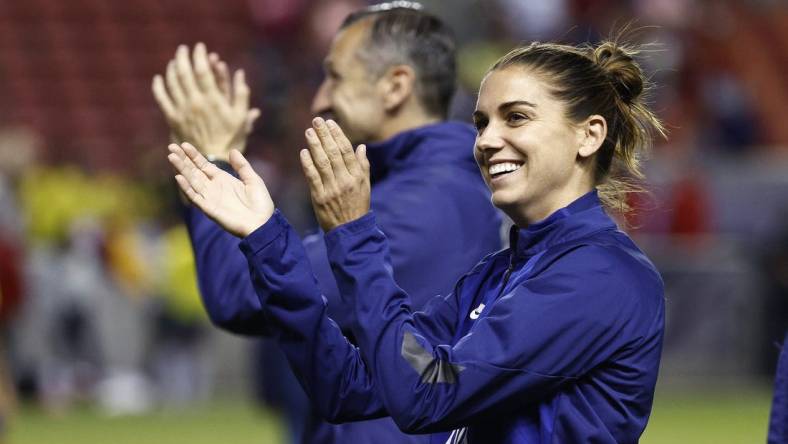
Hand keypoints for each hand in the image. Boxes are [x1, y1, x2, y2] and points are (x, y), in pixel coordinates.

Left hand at [152, 43, 260, 160]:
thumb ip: (240, 94)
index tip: (200, 47)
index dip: (200, 56)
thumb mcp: (241, 117)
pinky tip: (159, 79)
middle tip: (184, 49)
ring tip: (175, 61)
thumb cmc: (230, 139)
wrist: (213, 160)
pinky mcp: (173, 119)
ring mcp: (182, 110)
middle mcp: (195, 102)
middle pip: (184, 73)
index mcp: (213, 100)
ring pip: (172, 83)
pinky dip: (159, 87)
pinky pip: (162, 99)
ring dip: (172, 69)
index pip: (203, 71)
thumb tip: (240, 73)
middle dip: (183, 57)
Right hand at [167, 142, 273, 236]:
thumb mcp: (253, 180)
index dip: (193, 155)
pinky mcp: (209, 209)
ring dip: (181, 169)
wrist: (262, 223)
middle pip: (194, 171)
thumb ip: (242, 166)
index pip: (203, 165)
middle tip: (171, 147)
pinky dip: (186, 188)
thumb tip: (232, 151)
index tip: (184, 145)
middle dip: (183, 159)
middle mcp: (213, 187)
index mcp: (223, 180)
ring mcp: (210, 198)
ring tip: (171, 157)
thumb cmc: (260, 204)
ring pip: (191, 181)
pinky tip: (179, 177)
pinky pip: (195, 197)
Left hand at [300, 118, 369, 231]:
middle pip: (333, 153)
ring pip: (322, 163)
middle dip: (325, 135)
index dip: (338, 135)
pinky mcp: (319, 198)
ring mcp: (332, 189)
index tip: (330, 123)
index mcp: (357, 177)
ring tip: (309, 132)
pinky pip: (313, 177)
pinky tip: (303, 152)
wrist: (349, 231)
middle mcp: (345, 181)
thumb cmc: (358, 206)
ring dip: (315, 145)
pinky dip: (307, 164)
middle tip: (317, 121)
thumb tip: (361, 146)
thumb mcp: (365, 186)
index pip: (347, 151)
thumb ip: (363, 166)